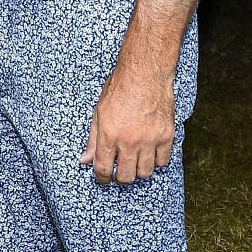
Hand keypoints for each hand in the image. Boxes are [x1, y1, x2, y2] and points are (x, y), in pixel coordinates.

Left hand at [80, 65, 174, 184]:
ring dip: (138, 171)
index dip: (102, 178)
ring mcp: (150, 140)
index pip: (103, 169)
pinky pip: (163, 161)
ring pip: (145, 172)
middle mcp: (130, 141)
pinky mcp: (167, 136)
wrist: (145, 73)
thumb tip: (85, 160)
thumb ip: (92, 139)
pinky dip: (156, 162)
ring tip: (135, 163)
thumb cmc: (120, 88)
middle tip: (120, 172)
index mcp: (109, 135)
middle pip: (126, 176)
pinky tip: (150, 154)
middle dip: (120, 178)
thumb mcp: (98, 112)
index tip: (103, 178)